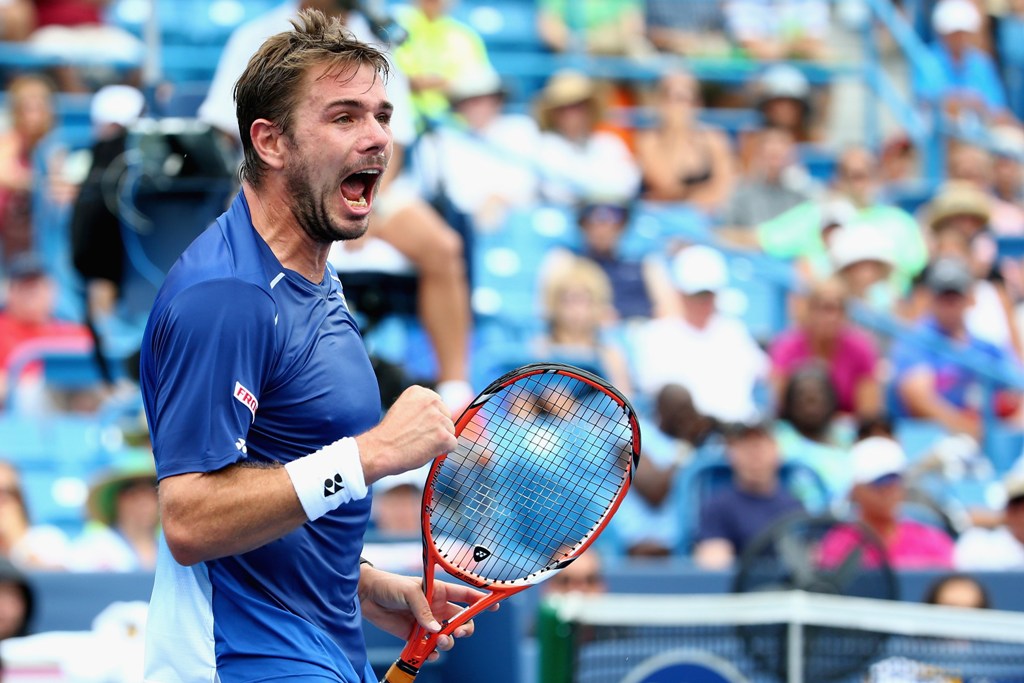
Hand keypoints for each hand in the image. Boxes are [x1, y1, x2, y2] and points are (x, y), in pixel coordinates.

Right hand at [356, 385, 456, 483]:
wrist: (379, 450)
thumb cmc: (389, 434)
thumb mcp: (404, 409)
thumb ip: (422, 408)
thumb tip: (442, 416)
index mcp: (420, 391)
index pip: (438, 405)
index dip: (428, 420)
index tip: (414, 425)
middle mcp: (432, 401)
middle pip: (446, 417)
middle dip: (436, 429)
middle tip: (416, 437)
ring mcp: (439, 418)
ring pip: (450, 431)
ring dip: (439, 440)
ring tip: (418, 444)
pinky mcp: (444, 436)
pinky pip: (452, 445)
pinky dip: (441, 451)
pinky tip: (425, 450)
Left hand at [358, 566, 495, 661]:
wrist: (367, 597)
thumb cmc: (391, 586)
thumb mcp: (410, 592)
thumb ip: (424, 610)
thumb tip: (436, 630)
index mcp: (440, 592)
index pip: (466, 596)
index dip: (481, 601)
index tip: (495, 606)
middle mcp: (437, 608)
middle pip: (462, 622)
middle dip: (465, 629)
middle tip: (457, 633)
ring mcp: (427, 623)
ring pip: (447, 637)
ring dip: (447, 643)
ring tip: (438, 641)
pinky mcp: (414, 636)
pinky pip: (429, 650)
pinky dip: (431, 655)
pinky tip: (428, 654)